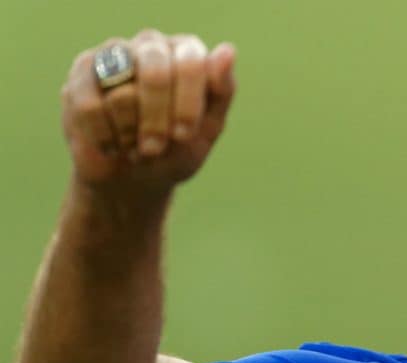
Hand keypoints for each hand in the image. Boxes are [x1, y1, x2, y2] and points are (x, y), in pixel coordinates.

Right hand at [62, 30, 235, 196]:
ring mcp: (113, 54)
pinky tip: (112, 147)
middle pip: (155, 74)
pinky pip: (90, 106)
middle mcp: (151, 44)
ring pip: (122, 95)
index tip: (183, 135)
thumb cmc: (177, 149)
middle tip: (154, 149)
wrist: (133, 177)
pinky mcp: (82, 73)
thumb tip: (227, 51)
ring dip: (131, 134)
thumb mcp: (208, 128)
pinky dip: (104, 136)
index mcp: (188, 52)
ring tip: (134, 147)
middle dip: (157, 122)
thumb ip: (221, 91)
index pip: (191, 64)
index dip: (187, 105)